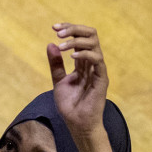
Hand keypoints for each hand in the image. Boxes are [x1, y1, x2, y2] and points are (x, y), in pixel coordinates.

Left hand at [47, 23, 111, 151]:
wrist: (77, 124)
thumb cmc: (70, 105)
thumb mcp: (58, 81)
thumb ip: (55, 64)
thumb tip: (50, 44)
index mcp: (83, 62)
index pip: (80, 38)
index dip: (69, 29)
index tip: (54, 27)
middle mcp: (92, 63)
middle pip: (90, 35)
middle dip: (74, 29)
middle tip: (58, 31)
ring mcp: (98, 70)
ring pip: (94, 44)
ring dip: (76, 40)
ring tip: (61, 45)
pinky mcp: (102, 79)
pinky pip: (97, 60)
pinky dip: (85, 54)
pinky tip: (72, 56)